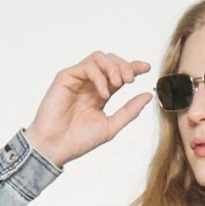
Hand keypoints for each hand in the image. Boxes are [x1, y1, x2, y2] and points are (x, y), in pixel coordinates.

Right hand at [26, 53, 152, 168]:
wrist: (56, 147)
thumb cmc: (78, 140)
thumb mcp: (111, 126)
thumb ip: (129, 111)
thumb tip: (148, 95)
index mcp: (101, 93)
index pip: (119, 74)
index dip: (133, 67)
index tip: (147, 68)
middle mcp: (90, 84)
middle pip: (111, 61)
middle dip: (124, 66)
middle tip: (131, 79)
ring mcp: (78, 79)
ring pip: (99, 58)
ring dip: (112, 67)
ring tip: (118, 83)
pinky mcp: (66, 77)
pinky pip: (86, 66)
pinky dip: (98, 76)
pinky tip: (102, 92)